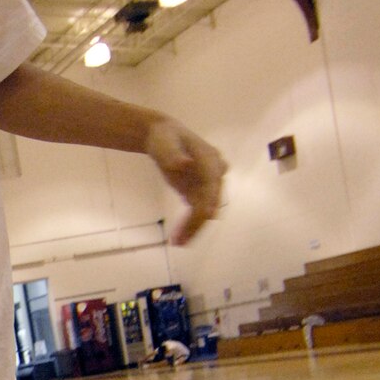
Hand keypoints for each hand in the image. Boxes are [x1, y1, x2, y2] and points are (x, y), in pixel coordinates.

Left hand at [146, 117, 227, 244]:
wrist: (165, 136)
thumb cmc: (165, 137)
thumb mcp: (166, 143)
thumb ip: (174, 155)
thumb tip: (185, 164)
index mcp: (211, 161)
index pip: (212, 187)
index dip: (206, 204)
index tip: (200, 220)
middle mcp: (215, 175)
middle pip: (210, 203)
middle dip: (197, 223)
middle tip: (180, 241)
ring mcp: (208, 185)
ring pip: (204, 212)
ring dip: (193, 229)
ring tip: (177, 242)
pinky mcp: (199, 193)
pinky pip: (196, 213)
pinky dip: (188, 226)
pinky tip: (178, 238)